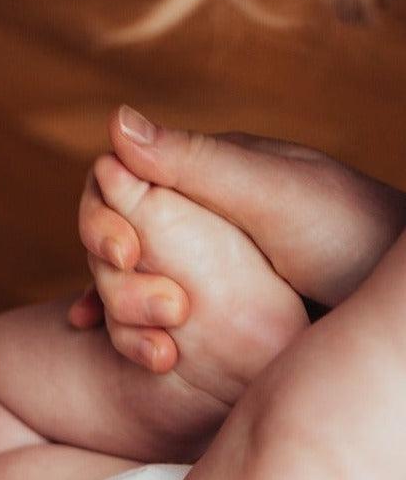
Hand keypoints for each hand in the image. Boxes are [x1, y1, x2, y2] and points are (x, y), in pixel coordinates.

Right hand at [72, 106, 405, 343]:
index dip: (103, 220)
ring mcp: (200, 268)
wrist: (397, 306)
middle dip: (115, 279)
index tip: (124, 256)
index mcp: (204, 175)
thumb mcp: (269, 196)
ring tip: (160, 356)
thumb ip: (193, 163)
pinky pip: (151, 324)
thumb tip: (114, 120)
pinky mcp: (208, 317)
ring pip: (127, 287)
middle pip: (115, 240)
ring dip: (128, 317)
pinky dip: (137, 339)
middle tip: (157, 313)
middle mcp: (194, 218)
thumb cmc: (351, 236)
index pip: (118, 185)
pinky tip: (146, 360)